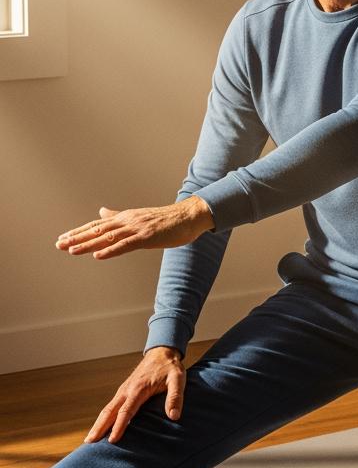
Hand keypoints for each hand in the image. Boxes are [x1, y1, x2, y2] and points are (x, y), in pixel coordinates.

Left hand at [55, 197, 214, 259]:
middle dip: (77, 238)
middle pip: (98, 230)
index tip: (63, 239)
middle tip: (59, 245)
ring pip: (108, 237)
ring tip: (71, 250)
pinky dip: (111, 250)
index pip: (97, 225)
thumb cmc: (168, 220)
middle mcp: (128, 221)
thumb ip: (120, 217)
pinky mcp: (147, 237)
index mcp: (126, 218)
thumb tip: (102, 211)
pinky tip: (98, 255)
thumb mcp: (140, 217)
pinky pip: (126, 245)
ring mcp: (137, 228)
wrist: (190, 216)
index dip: (79, 232)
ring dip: (88, 243)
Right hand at [85, 346, 185, 443]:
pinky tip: (102, 427)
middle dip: (99, 427)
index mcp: (138, 389)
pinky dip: (104, 418)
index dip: (119, 426)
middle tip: (89, 443)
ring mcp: (123, 391)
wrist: (162, 353)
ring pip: (107, 409)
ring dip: (98, 424)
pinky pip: (111, 406)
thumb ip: (175, 397)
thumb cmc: (170, 368)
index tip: (112, 440)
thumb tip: (174, 416)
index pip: (126, 411)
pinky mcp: (124, 392)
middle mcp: (126, 391)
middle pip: (109, 411)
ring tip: (90, 440)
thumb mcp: (178, 379)